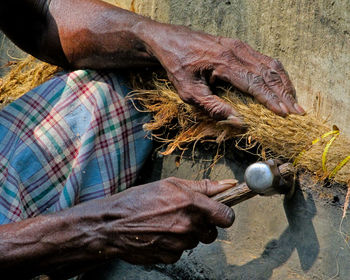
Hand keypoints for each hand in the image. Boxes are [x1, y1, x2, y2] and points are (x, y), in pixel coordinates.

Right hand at [70, 177, 235, 264]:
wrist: (113, 224)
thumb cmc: (138, 200)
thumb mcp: (170, 184)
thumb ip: (202, 186)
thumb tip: (227, 185)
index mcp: (191, 203)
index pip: (226, 216)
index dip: (224, 214)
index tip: (219, 213)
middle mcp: (188, 225)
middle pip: (212, 232)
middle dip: (203, 225)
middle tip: (186, 216)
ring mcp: (179, 243)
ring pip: (195, 242)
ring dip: (187, 235)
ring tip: (168, 223)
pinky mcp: (169, 257)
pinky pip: (180, 252)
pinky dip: (174, 246)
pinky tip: (161, 234)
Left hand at [141, 23, 304, 125]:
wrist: (169, 40)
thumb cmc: (177, 66)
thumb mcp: (189, 92)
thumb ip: (213, 107)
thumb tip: (239, 121)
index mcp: (224, 63)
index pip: (255, 84)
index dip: (272, 100)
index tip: (286, 114)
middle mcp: (236, 51)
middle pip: (268, 73)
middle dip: (285, 94)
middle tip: (298, 112)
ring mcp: (239, 46)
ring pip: (270, 64)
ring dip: (284, 84)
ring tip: (294, 101)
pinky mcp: (239, 45)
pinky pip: (264, 59)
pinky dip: (276, 74)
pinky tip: (280, 85)